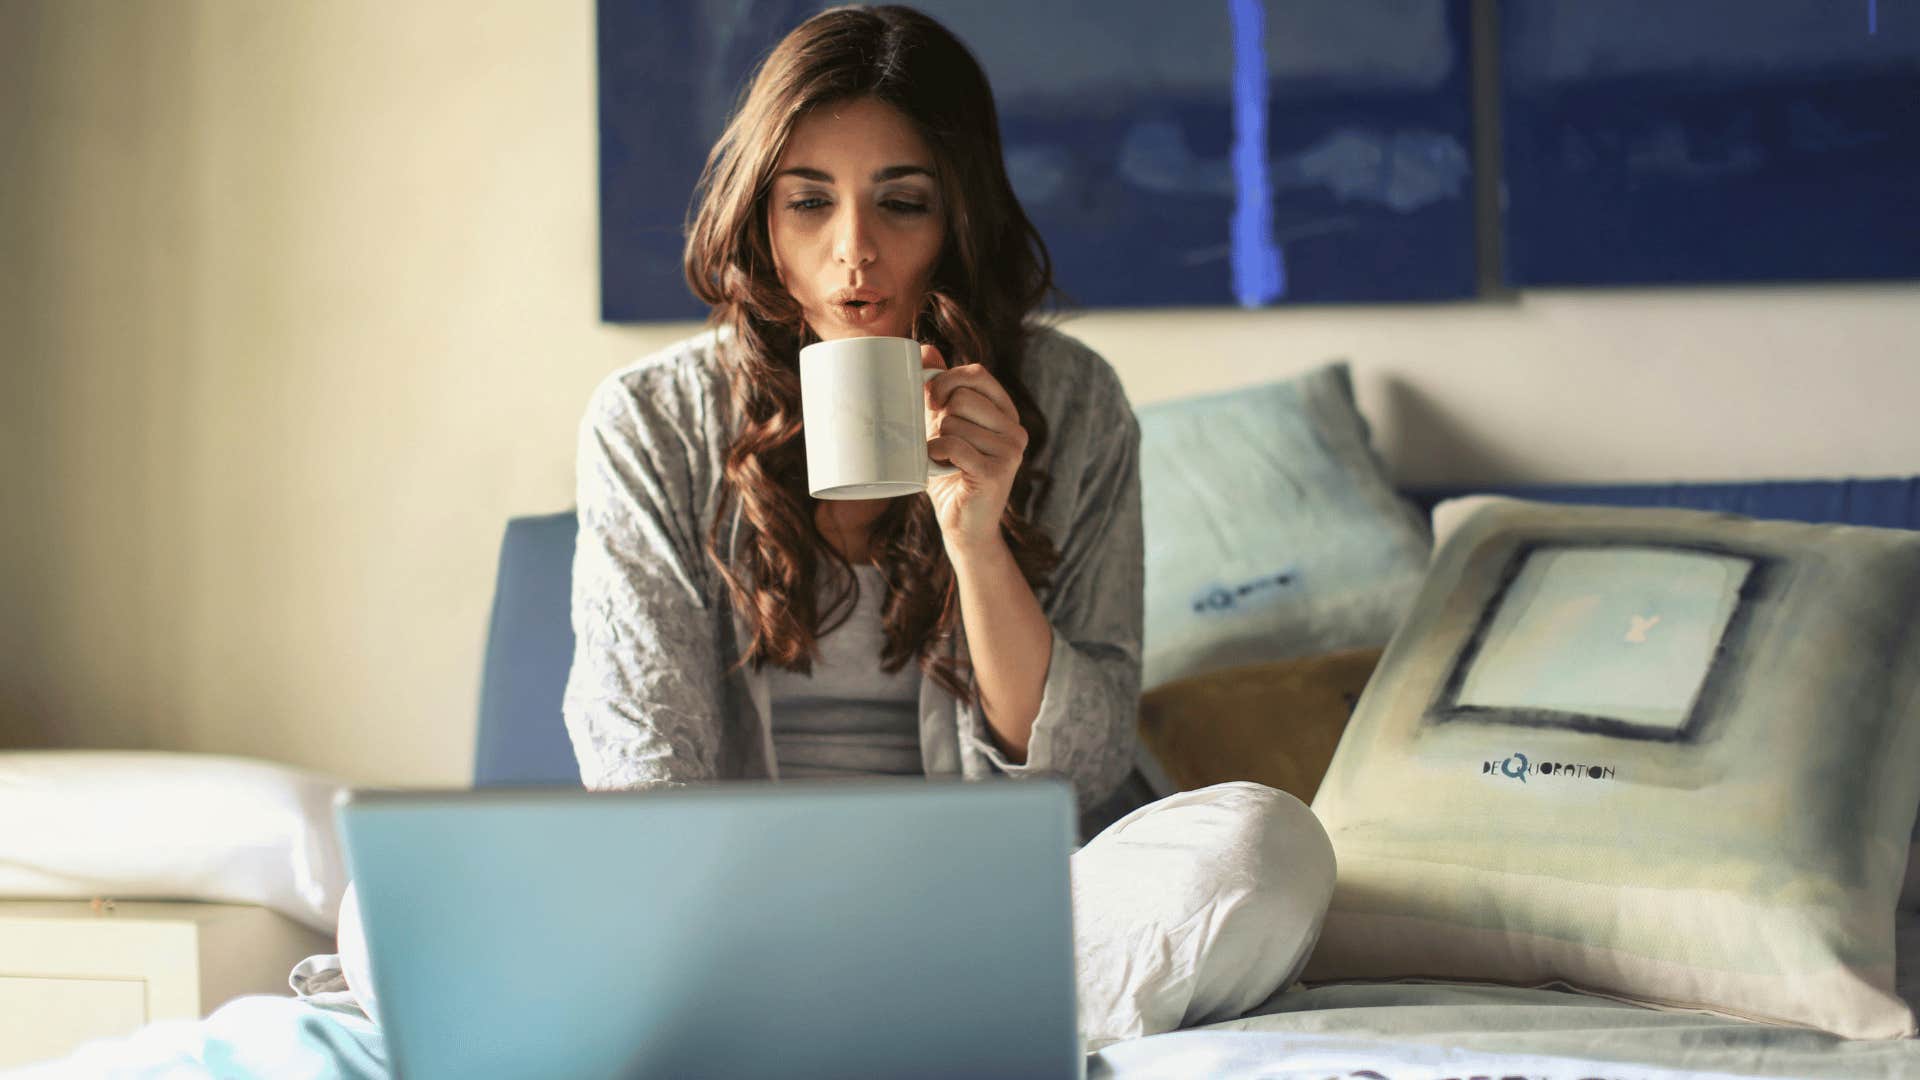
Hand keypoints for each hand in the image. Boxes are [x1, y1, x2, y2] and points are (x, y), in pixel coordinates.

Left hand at [921, 343, 1027, 554]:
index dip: (947, 379)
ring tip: (941, 459)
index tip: (930, 399)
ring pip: (955, 422)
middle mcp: (1015, 429)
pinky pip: (954, 446)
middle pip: (963, 397)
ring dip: (936, 440)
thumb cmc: (951, 474)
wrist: (963, 525)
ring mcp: (1011, 451)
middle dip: (938, 416)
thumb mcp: (943, 426)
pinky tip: (938, 465)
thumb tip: (924, 349)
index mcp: (1006, 412)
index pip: (977, 374)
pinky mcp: (998, 472)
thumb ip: (939, 391)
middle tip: (936, 438)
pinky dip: (936, 453)